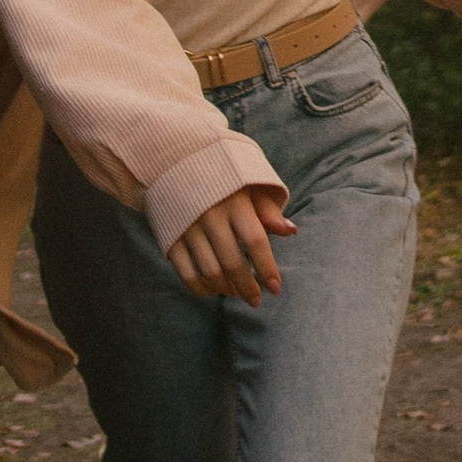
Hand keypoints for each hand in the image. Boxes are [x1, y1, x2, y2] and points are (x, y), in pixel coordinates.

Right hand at [168, 183, 296, 303]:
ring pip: (209, 272)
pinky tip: (213, 290)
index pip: (255, 241)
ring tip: (236, 292)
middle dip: (247, 287)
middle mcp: (210, 215)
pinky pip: (186, 273)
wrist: (173, 160)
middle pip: (232, 262)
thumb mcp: (247, 184)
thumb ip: (267, 209)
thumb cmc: (222, 176)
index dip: (267, 268)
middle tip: (256, 300)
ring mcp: (187, 228)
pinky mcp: (170, 237)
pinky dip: (201, 288)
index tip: (276, 288)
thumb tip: (291, 231)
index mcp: (234, 201)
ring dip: (226, 289)